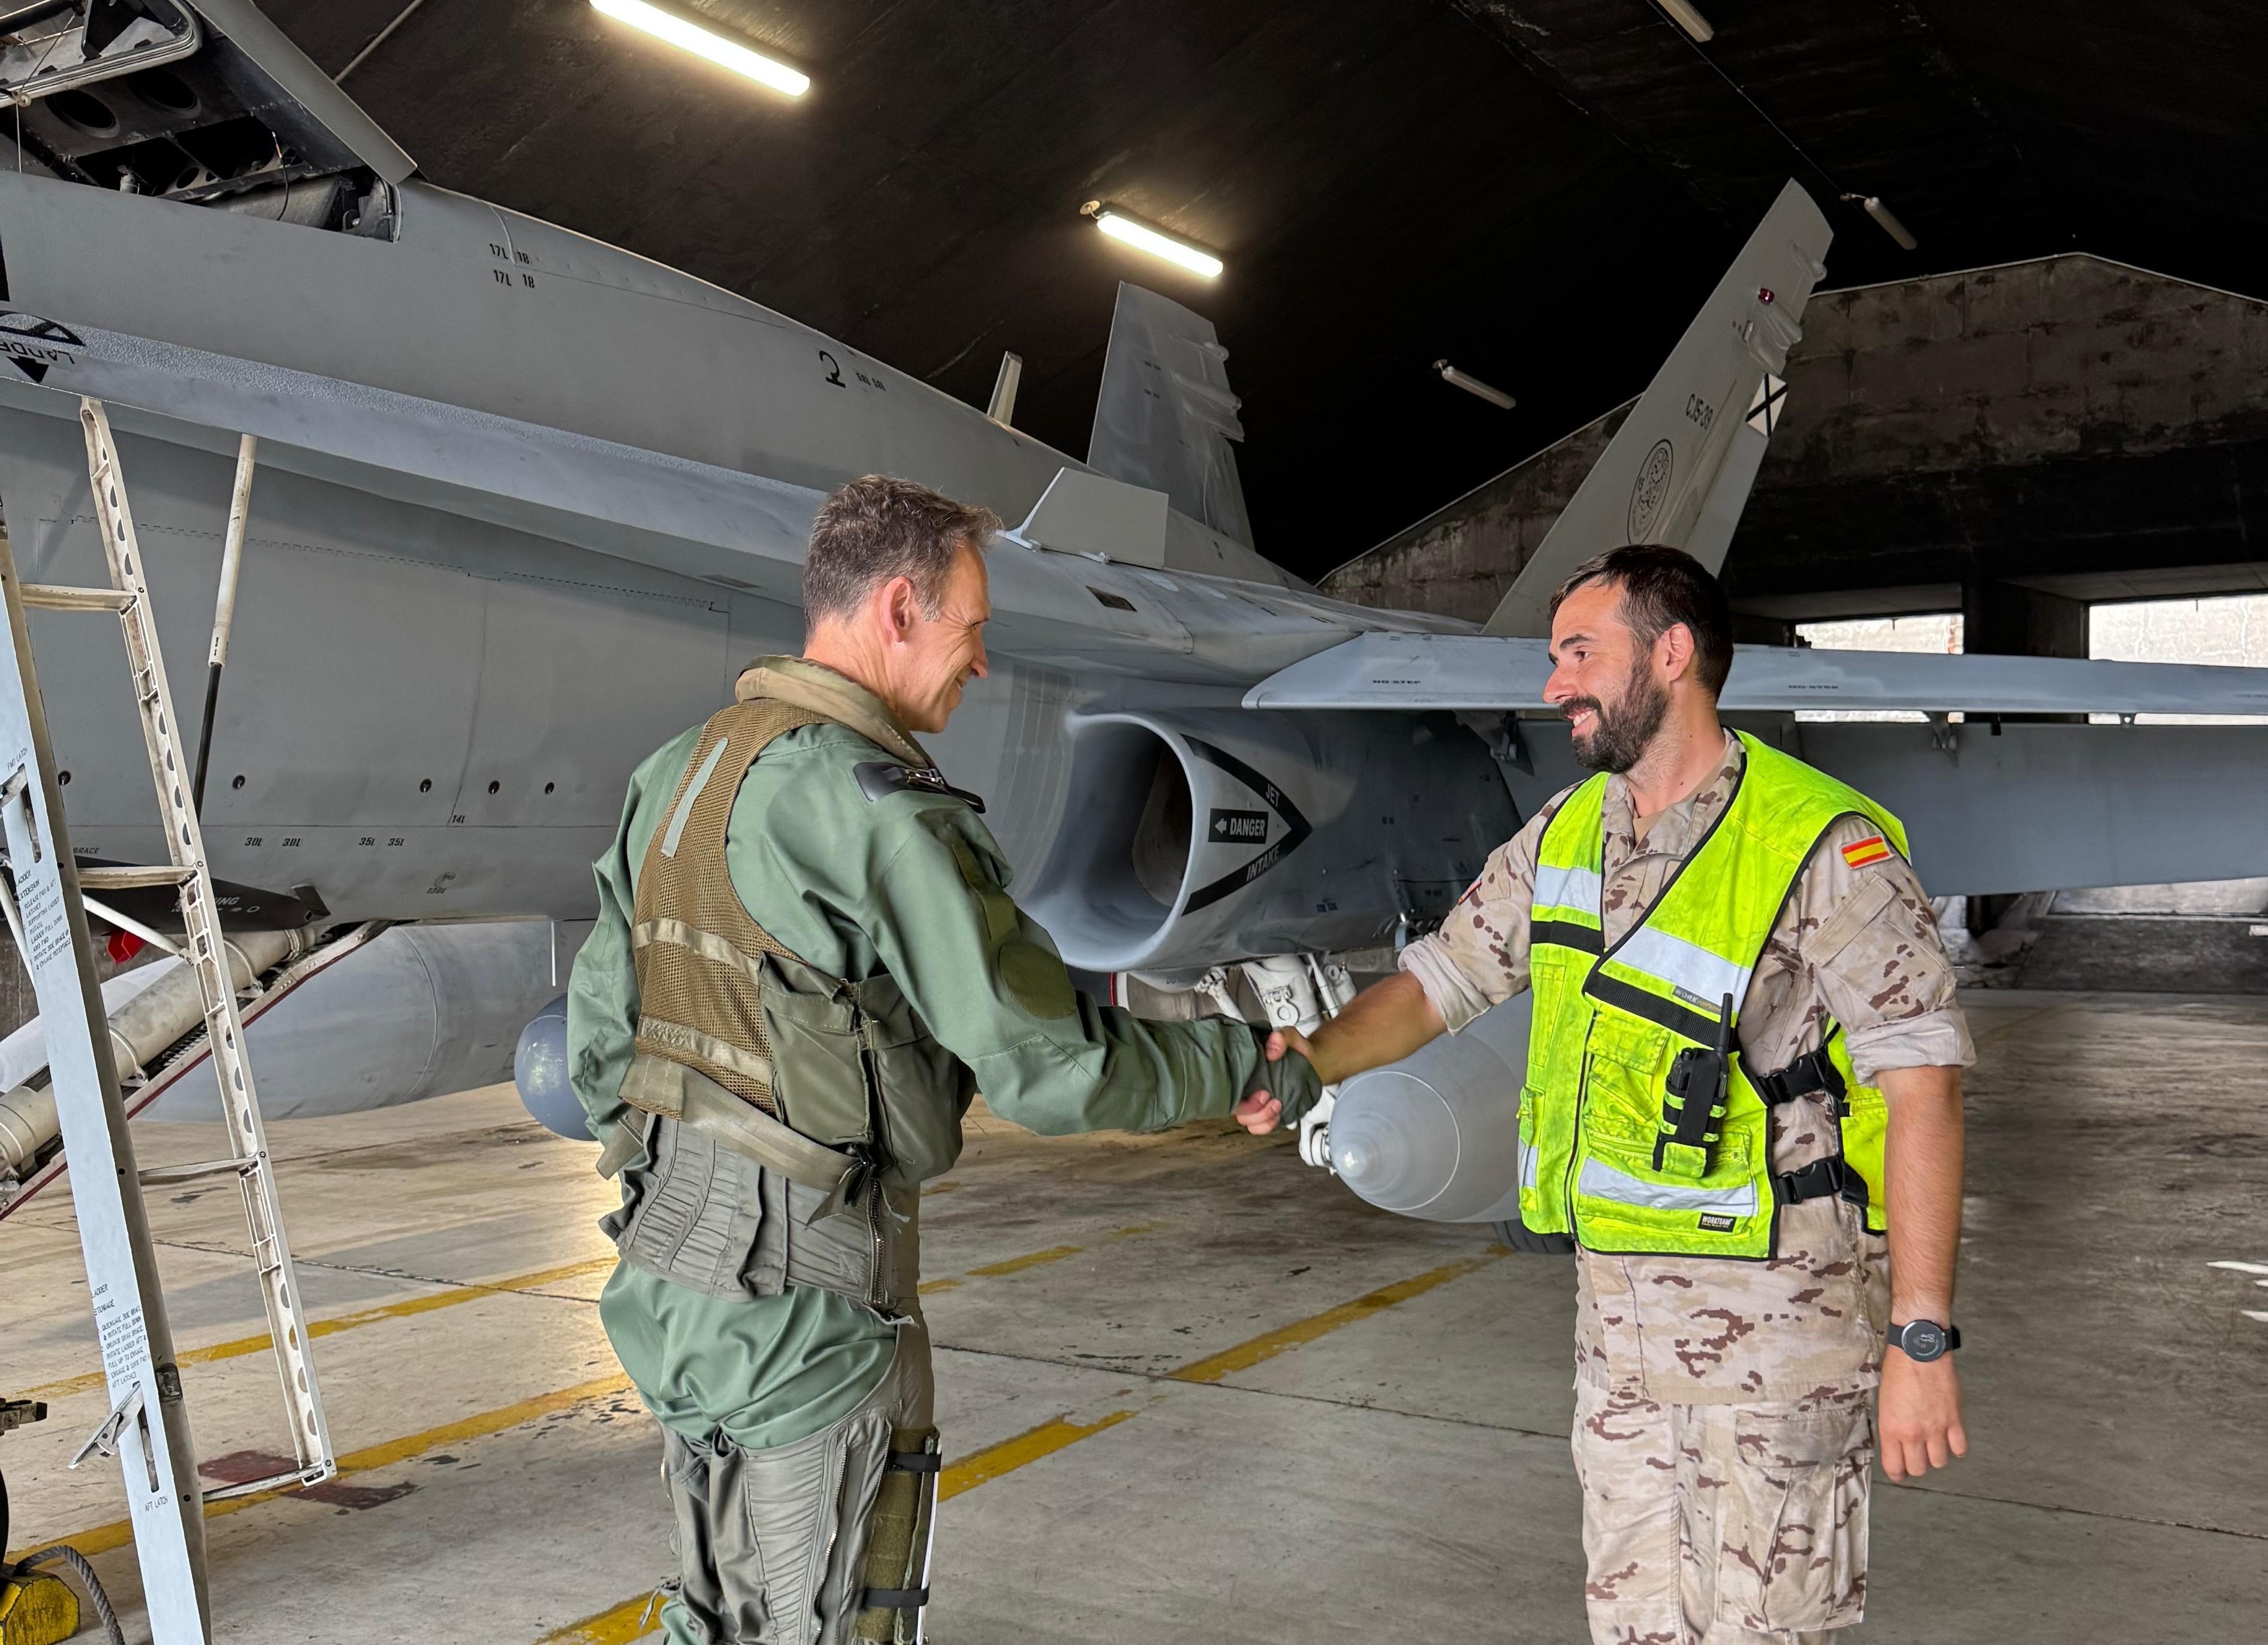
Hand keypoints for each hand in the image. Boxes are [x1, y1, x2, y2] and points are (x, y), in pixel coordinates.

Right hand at [1233, 1027, 1313, 1134]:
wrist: (1312, 1062)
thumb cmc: (1296, 1050)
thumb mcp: (1291, 1037)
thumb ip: (1282, 1037)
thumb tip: (1272, 1050)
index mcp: (1245, 1070)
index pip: (1229, 1089)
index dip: (1240, 1098)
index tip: (1263, 1092)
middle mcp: (1246, 1087)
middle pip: (1237, 1110)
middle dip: (1254, 1110)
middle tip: (1272, 1098)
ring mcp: (1255, 1101)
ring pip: (1246, 1121)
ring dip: (1262, 1119)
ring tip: (1278, 1105)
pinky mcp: (1265, 1112)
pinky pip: (1257, 1127)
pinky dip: (1266, 1126)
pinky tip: (1277, 1116)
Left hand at [1877, 1349, 1965, 1480]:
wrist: (1919, 1350)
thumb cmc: (1897, 1370)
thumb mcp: (1884, 1401)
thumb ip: (1891, 1426)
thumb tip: (1896, 1442)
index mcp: (1891, 1429)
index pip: (1894, 1466)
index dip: (1897, 1473)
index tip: (1899, 1472)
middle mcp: (1914, 1434)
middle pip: (1918, 1469)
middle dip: (1916, 1465)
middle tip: (1916, 1456)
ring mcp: (1936, 1428)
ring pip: (1940, 1462)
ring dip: (1936, 1456)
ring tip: (1932, 1445)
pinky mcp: (1955, 1420)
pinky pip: (1960, 1448)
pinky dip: (1956, 1448)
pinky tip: (1950, 1440)